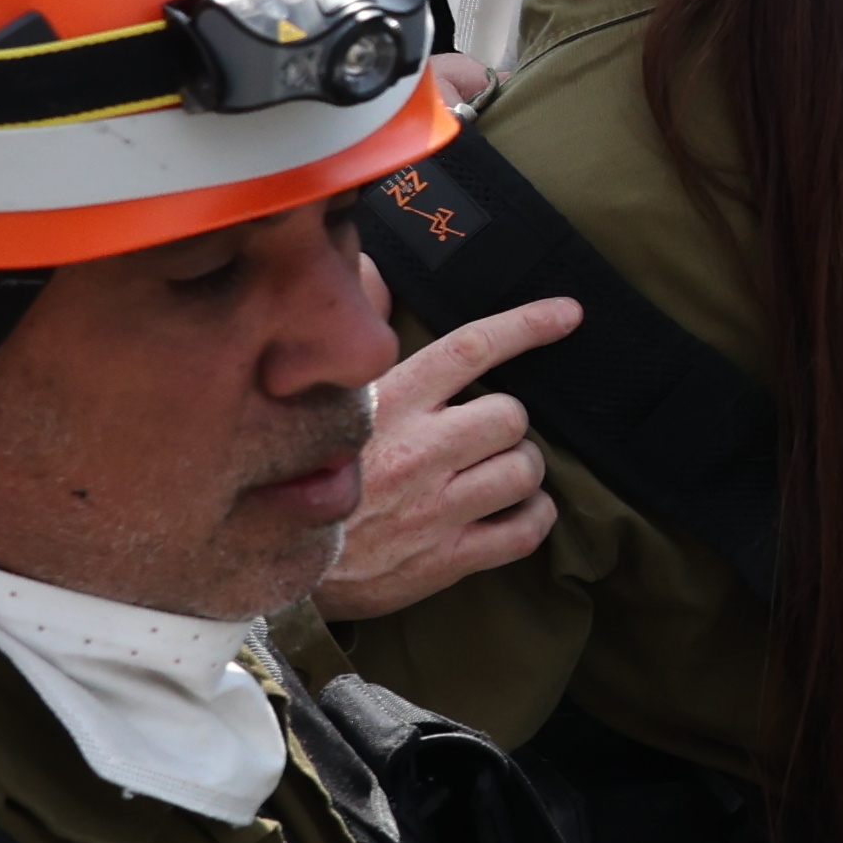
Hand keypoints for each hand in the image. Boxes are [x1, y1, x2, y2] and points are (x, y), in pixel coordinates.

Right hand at [322, 305, 575, 614]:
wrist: (274, 567)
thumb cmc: (299, 479)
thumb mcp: (322, 405)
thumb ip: (358, 343)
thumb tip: (373, 274)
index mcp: (388, 405)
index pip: (471, 348)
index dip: (527, 326)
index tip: (568, 314)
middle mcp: (417, 452)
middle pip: (510, 414)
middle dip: (507, 423)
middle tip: (483, 437)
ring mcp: (435, 508)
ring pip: (525, 470)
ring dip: (522, 470)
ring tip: (496, 475)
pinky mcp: (446, 559)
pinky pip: (525, 531)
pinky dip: (533, 518)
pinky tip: (515, 513)